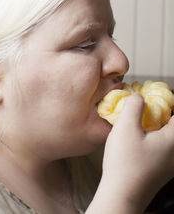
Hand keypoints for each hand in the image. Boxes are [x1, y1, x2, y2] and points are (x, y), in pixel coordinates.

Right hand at [101, 93, 173, 210]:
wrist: (121, 195)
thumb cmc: (124, 163)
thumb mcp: (126, 127)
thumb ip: (134, 105)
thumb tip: (138, 97)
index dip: (167, 99)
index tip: (152, 95)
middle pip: (173, 123)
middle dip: (160, 110)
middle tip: (143, 106)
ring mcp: (170, 162)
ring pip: (167, 134)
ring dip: (155, 123)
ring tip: (137, 120)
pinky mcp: (162, 168)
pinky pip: (161, 144)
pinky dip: (152, 135)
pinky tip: (136, 137)